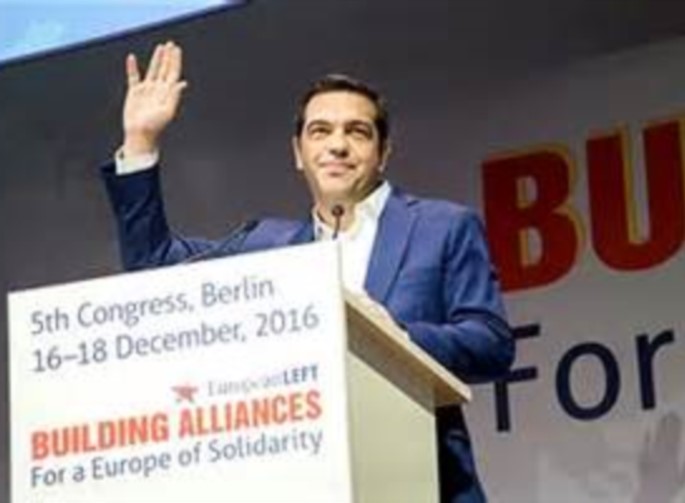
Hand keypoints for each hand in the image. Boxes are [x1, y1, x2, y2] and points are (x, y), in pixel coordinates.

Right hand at [122, 41, 187, 156]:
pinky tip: (132, 58)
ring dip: (156, 59)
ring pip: (152, 70)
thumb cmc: (155, 126)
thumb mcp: (168, 111)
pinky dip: (132, 68)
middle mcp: (158, 89)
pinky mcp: (134, 93)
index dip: (175, 61)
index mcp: (168, 93)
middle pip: (164, 69)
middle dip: (168, 57)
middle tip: (171, 44)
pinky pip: (133, 77)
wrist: (141, 135)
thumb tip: (183, 82)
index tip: (176, 49)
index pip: (173, 73)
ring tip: (160, 47)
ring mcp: (147, 90)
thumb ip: (174, 96)